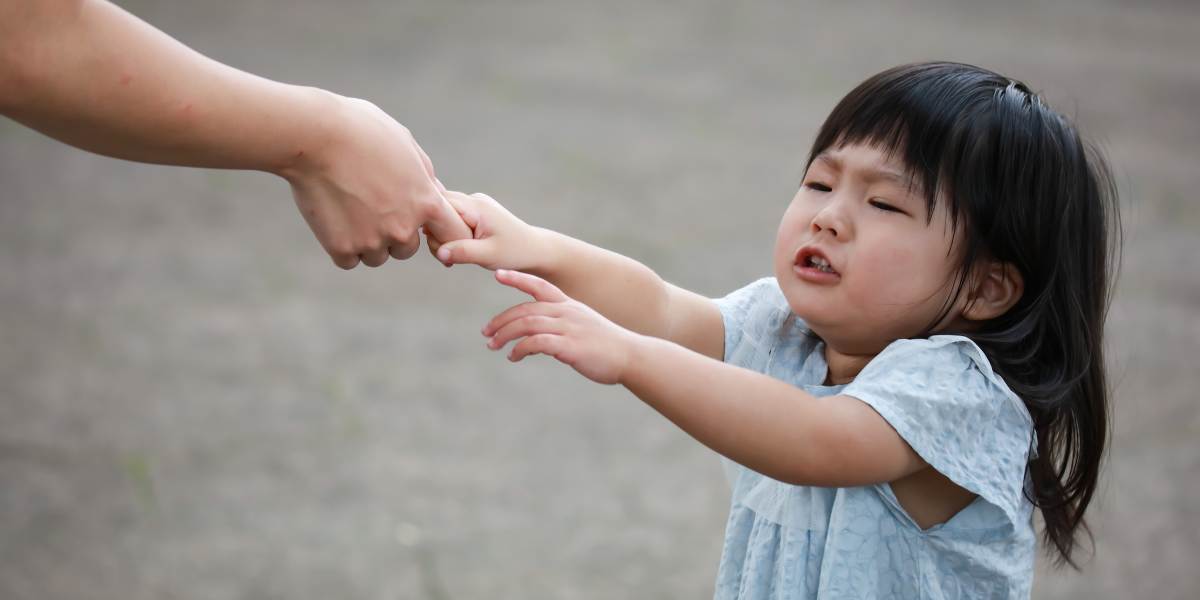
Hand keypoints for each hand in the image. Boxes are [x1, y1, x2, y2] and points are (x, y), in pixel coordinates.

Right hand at [282, 96, 472, 268]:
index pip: (453, 234)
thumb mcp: (404, 144)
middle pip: (407, 249)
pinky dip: (341, 245)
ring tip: (348, 206)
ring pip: (376, 256)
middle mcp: (403, 228)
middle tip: (369, 204)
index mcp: (425, 202)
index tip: (426, 229)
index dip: (442, 234)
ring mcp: (372, 241)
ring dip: (366, 241)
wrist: (314, 135)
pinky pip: (349, 260)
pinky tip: (333, 218)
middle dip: (393, 233)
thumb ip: (425, 175)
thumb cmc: (360, 129)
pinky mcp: (342, 248)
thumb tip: (438, 194)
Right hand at [424, 189, 544, 270]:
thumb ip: (463, 252)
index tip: (440, 247)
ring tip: (451, 257)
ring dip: (442, 236)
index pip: (440, 203)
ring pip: (444, 215)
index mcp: (477, 206)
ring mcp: (474, 205)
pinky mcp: (474, 213)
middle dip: (435, 232)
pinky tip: (456, 252)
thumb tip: (439, 251)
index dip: (433, 223)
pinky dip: (450, 236)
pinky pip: (452, 220)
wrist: (533, 249)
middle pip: (439, 208)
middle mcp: (474, 200)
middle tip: (445, 257)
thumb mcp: (488, 255)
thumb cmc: (514, 252)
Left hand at [483, 270, 640, 384]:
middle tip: (486, 333)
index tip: (498, 274)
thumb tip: (538, 339)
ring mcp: (568, 328)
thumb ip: (561, 327)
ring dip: (505, 334)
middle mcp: (567, 312)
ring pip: (526, 324)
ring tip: (493, 345)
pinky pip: (536, 343)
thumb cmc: (606, 345)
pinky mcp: (569, 346)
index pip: (540, 285)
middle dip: (501, 320)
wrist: (631, 356)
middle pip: (525, 310)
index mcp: (570, 305)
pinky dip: (520, 349)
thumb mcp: (583, 327)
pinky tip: (514, 357)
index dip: (518, 278)